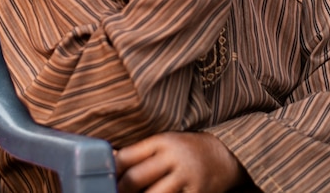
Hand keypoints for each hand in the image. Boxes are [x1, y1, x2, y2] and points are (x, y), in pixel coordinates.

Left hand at [115, 131, 248, 192]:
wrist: (225, 155)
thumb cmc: (186, 149)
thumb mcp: (165, 142)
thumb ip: (140, 152)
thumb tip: (110, 159)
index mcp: (162, 142)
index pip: (128, 156)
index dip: (112, 170)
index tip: (103, 178)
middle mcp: (173, 158)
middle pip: (136, 178)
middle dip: (121, 190)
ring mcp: (186, 178)